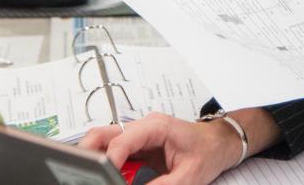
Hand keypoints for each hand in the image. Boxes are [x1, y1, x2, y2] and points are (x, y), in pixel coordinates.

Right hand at [79, 114, 239, 184]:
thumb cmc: (208, 151)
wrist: (219, 143)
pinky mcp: (139, 146)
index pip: (121, 140)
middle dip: (88, 154)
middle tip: (84, 174)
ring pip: (104, 142)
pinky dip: (109, 166)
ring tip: (98, 177)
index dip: (109, 161)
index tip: (104, 177)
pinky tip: (112, 178)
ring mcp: (139, 135)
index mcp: (156, 127)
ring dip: (97, 160)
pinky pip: (116, 153)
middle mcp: (144, 127)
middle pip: (103, 134)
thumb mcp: (187, 177)